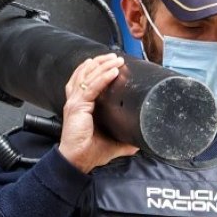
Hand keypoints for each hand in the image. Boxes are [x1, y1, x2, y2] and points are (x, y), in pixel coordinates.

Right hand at [58, 53, 138, 172]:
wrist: (78, 160)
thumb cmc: (90, 150)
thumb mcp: (114, 141)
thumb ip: (126, 137)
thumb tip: (142, 138)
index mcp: (82, 104)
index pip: (88, 81)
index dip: (98, 70)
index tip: (113, 64)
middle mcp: (76, 100)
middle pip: (86, 74)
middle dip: (101, 63)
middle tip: (115, 57)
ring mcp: (75, 102)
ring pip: (88, 77)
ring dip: (103, 66)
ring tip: (116, 59)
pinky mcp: (77, 107)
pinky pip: (91, 88)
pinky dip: (102, 78)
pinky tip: (113, 72)